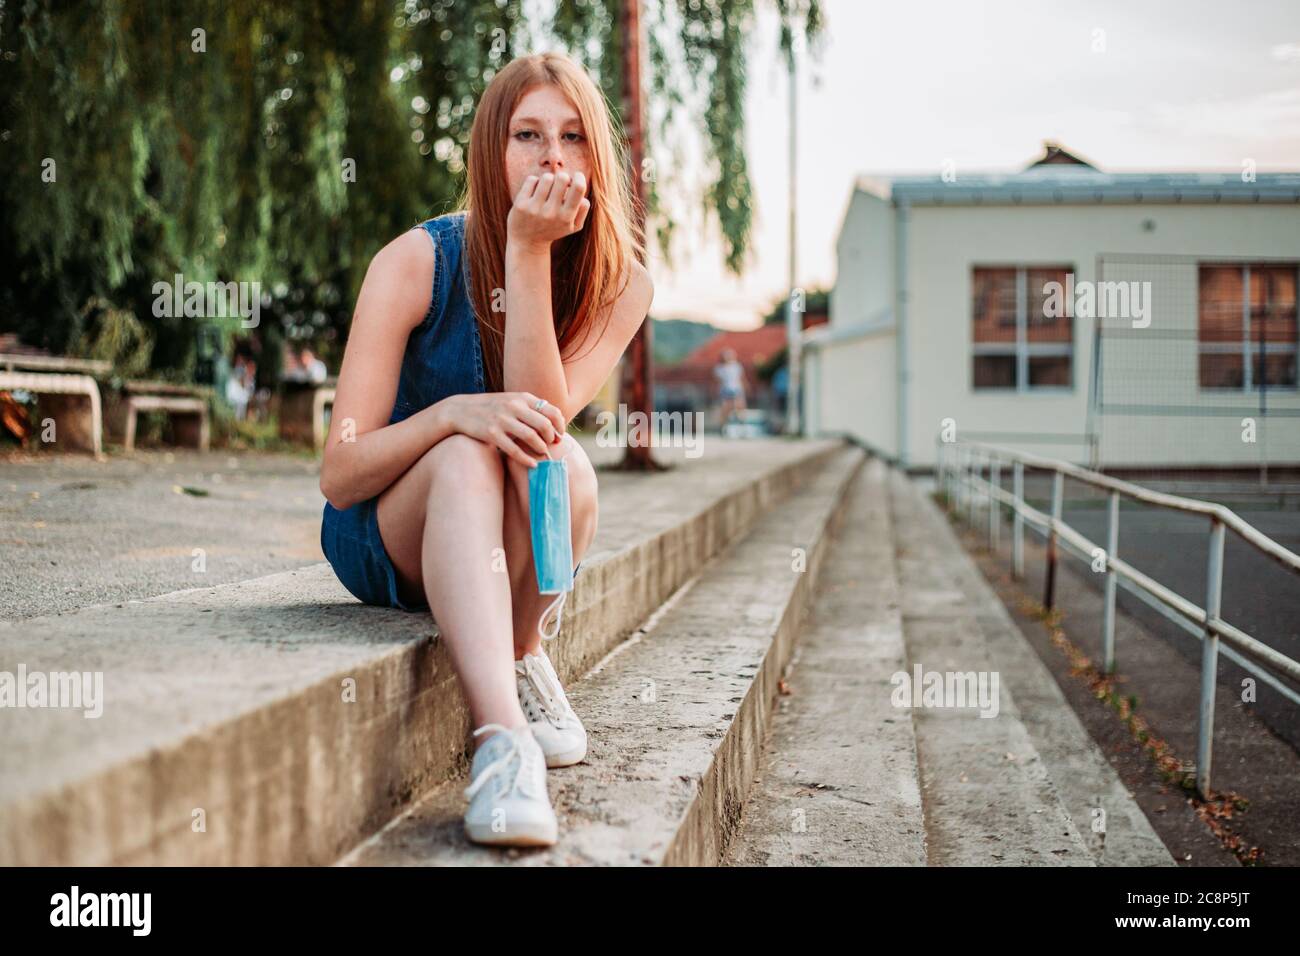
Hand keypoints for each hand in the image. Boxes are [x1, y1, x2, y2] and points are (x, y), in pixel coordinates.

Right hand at [445, 392, 567, 467]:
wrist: (460, 410)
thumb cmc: (491, 408)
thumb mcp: (511, 401)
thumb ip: (530, 409)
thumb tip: (554, 423)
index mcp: (522, 397)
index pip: (551, 411)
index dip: (559, 425)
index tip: (559, 435)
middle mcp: (514, 406)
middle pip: (544, 425)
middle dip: (551, 438)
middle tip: (551, 446)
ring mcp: (502, 420)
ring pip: (531, 437)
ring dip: (541, 449)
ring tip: (543, 454)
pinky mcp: (492, 434)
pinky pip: (514, 450)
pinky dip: (527, 459)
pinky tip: (532, 464)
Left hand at [506, 171, 590, 251]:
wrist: (527, 243)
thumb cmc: (553, 229)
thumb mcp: (573, 226)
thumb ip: (583, 210)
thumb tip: (582, 193)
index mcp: (567, 217)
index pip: (579, 187)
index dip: (579, 177)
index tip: (575, 178)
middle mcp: (551, 213)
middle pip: (562, 178)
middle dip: (562, 178)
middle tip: (559, 185)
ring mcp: (535, 209)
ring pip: (547, 178)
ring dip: (548, 180)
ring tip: (546, 189)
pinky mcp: (521, 204)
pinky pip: (531, 180)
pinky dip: (535, 182)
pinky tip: (535, 192)